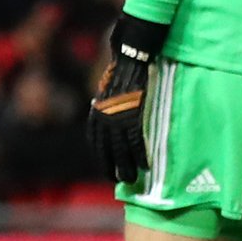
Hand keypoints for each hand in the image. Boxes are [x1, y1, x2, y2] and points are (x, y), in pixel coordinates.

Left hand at [86, 13, 166, 183]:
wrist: (129, 59)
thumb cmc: (120, 75)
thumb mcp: (106, 94)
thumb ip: (105, 111)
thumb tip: (108, 124)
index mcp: (96, 115)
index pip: (97, 144)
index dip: (102, 160)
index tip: (108, 172)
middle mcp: (104, 120)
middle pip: (108, 151)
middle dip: (114, 168)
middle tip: (121, 181)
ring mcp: (118, 119)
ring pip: (122, 151)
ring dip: (127, 167)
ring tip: (132, 179)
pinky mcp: (133, 116)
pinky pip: (136, 142)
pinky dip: (141, 155)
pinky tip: (145, 165)